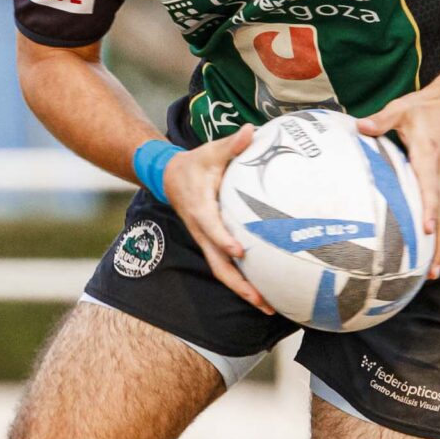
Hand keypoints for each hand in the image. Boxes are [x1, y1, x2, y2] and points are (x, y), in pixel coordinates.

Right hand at [162, 127, 270, 312]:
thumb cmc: (196, 163)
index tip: (239, 251)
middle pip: (217, 263)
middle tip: (261, 300)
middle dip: (238, 284)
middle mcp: (202, 230)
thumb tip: (251, 131)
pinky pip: (226, 266)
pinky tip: (265, 292)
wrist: (170, 176)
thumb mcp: (211, 151)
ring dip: (243, 290)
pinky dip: (243, 281)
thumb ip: (232, 144)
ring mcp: (206, 240)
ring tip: (268, 307)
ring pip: (222, 270)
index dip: (224, 239)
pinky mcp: (212, 244)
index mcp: (200, 208)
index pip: (211, 227)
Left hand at [359, 82, 439, 278]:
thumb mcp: (401, 108)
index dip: (429, 209)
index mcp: (430, 157)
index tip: (426, 230)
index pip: (431, 188)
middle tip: (431, 271)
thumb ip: (380, 120)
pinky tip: (429, 249)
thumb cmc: (426, 108)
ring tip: (432, 272)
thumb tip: (359, 127)